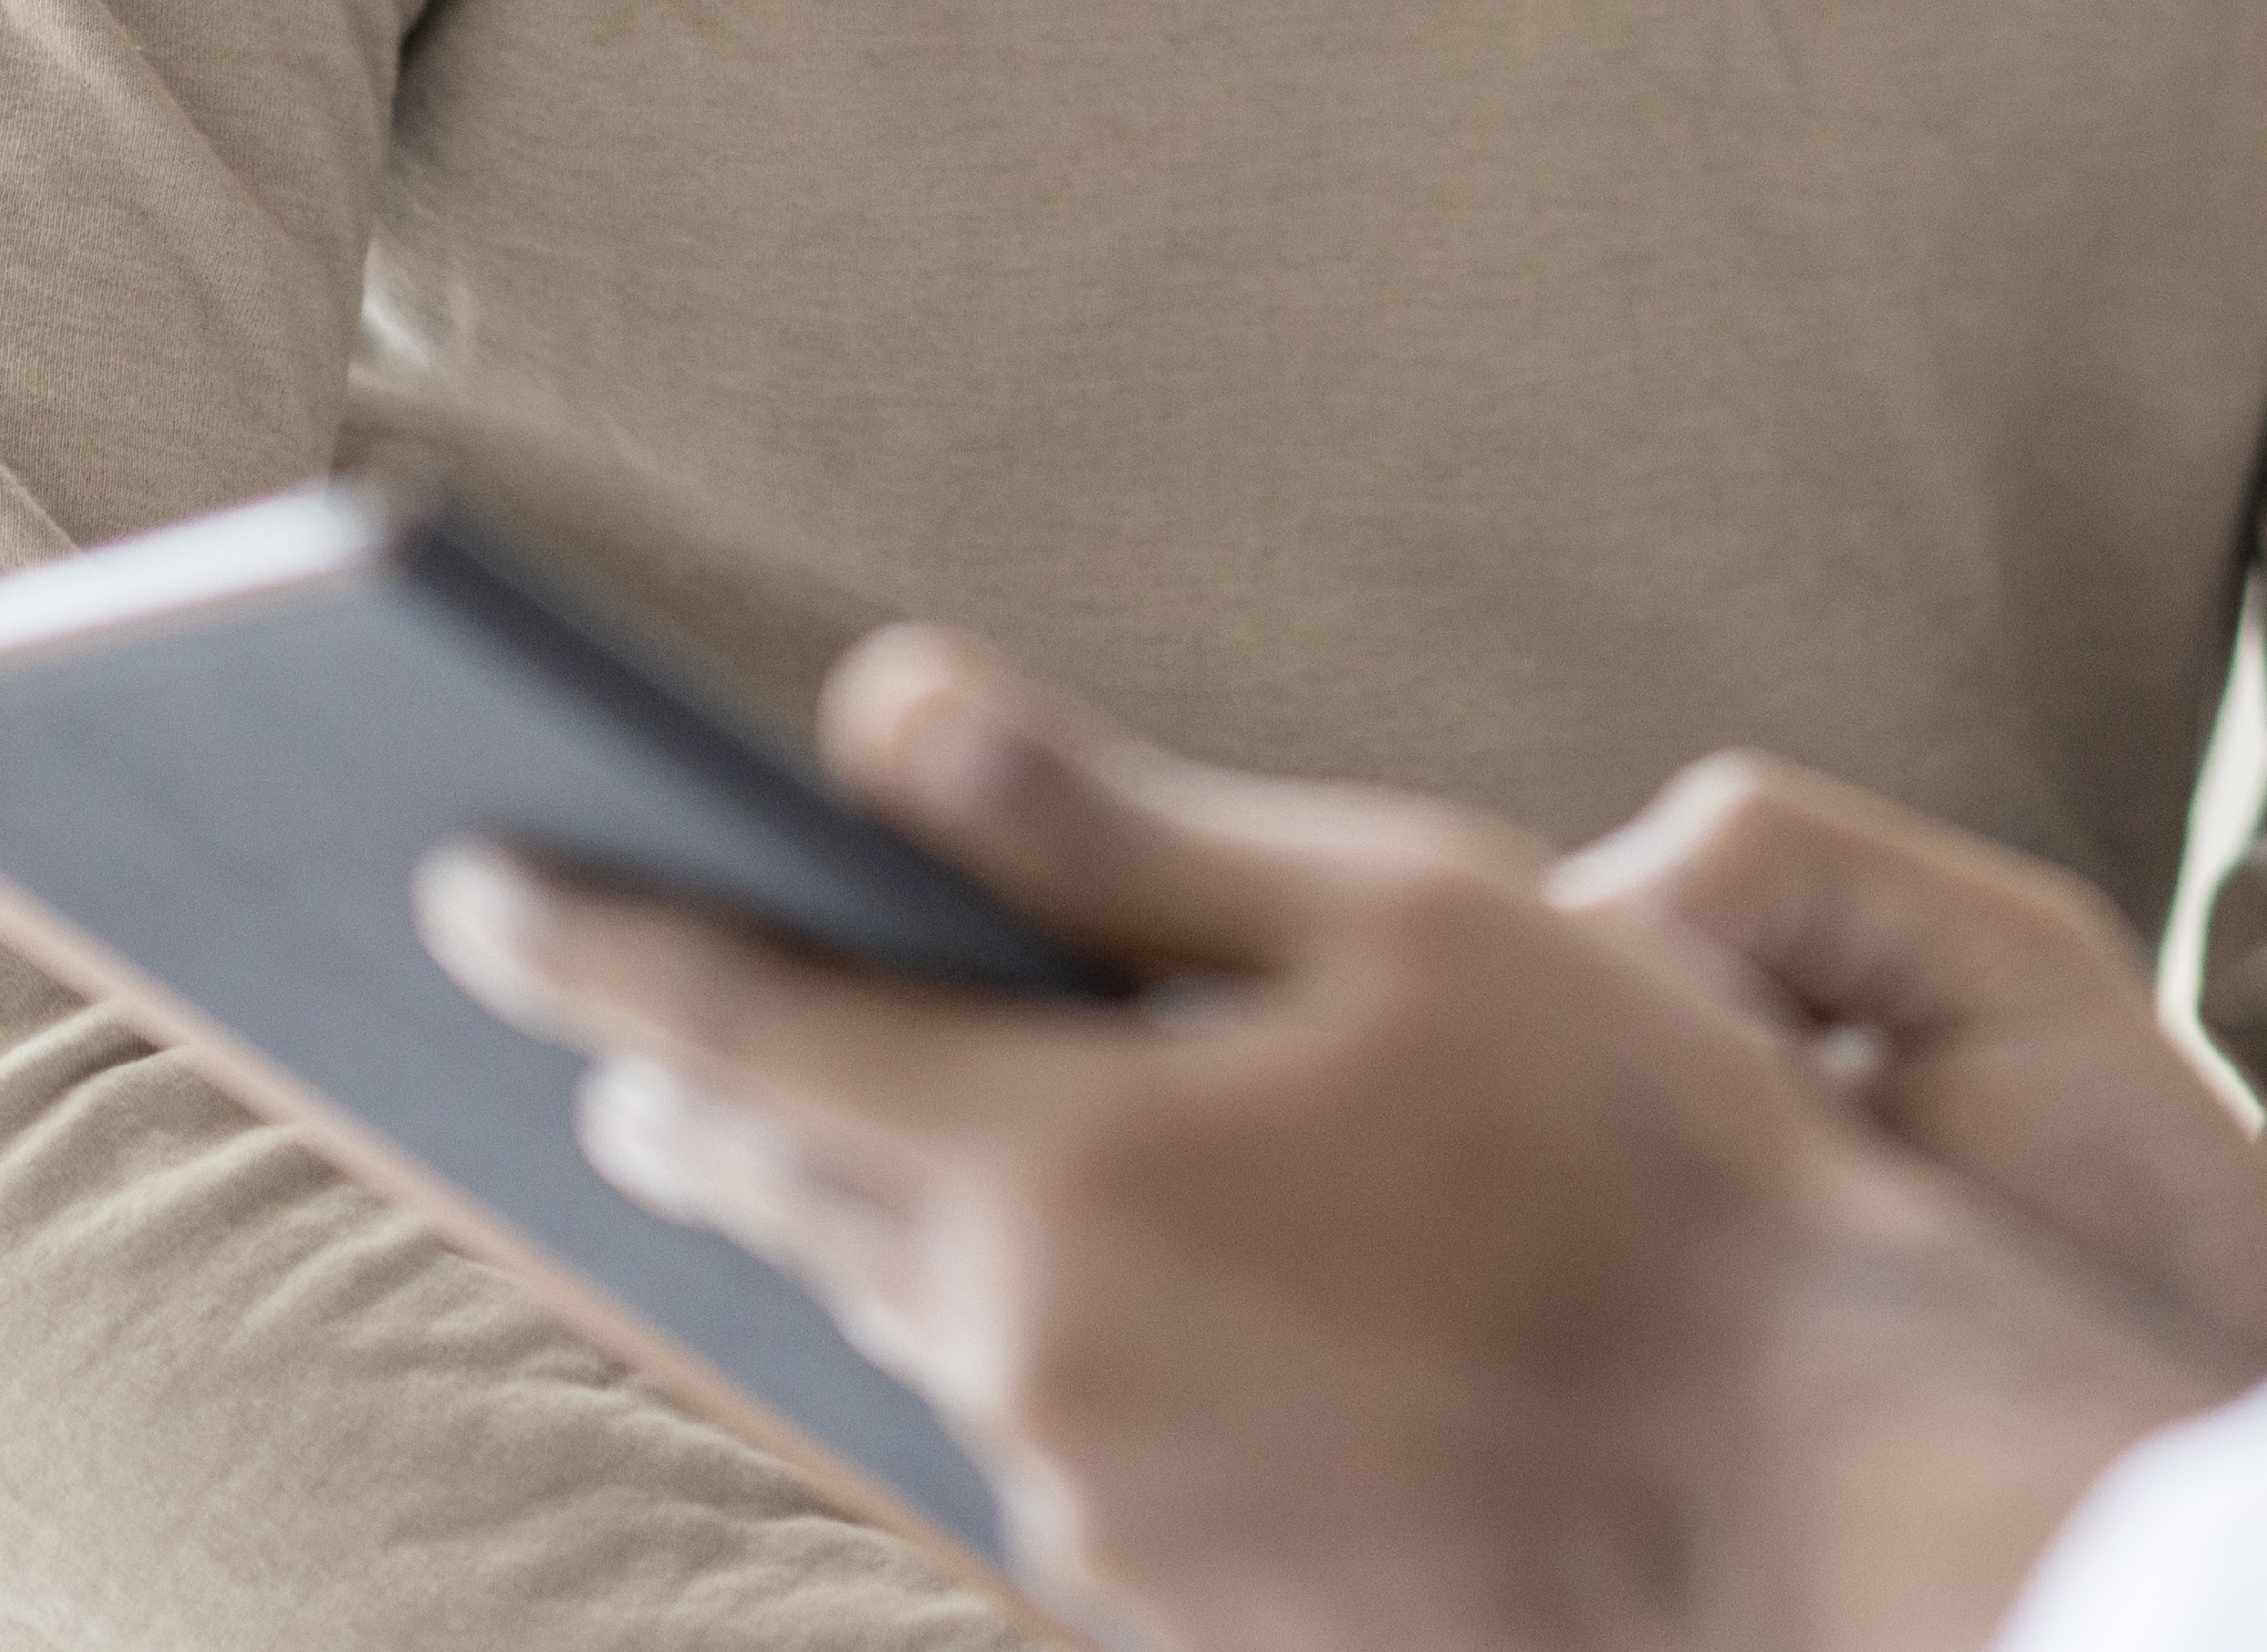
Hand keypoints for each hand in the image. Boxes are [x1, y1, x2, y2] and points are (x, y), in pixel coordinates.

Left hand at [422, 631, 2254, 1651]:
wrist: (1807, 1482)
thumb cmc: (1645, 1158)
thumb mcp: (1397, 911)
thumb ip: (1106, 825)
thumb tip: (875, 705)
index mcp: (1061, 1162)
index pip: (733, 1021)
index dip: (582, 928)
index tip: (459, 871)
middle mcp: (1024, 1354)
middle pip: (776, 1192)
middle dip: (689, 1076)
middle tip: (620, 989)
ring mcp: (1087, 1504)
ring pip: (905, 1312)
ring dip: (876, 1202)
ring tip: (884, 1101)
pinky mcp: (1166, 1600)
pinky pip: (1030, 1420)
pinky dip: (1020, 1316)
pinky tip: (1112, 1258)